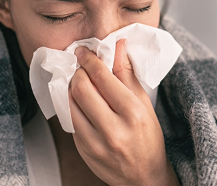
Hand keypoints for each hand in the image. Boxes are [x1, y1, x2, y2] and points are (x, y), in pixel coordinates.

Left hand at [69, 39, 178, 185]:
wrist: (143, 176)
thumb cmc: (147, 137)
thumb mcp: (143, 103)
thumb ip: (127, 73)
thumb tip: (118, 45)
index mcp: (132, 113)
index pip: (102, 77)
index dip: (89, 60)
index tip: (83, 51)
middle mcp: (113, 129)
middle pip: (81, 88)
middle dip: (78, 72)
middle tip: (82, 68)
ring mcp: (95, 142)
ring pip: (69, 103)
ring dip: (71, 88)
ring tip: (80, 83)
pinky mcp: (82, 150)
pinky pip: (69, 120)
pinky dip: (71, 106)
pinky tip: (80, 102)